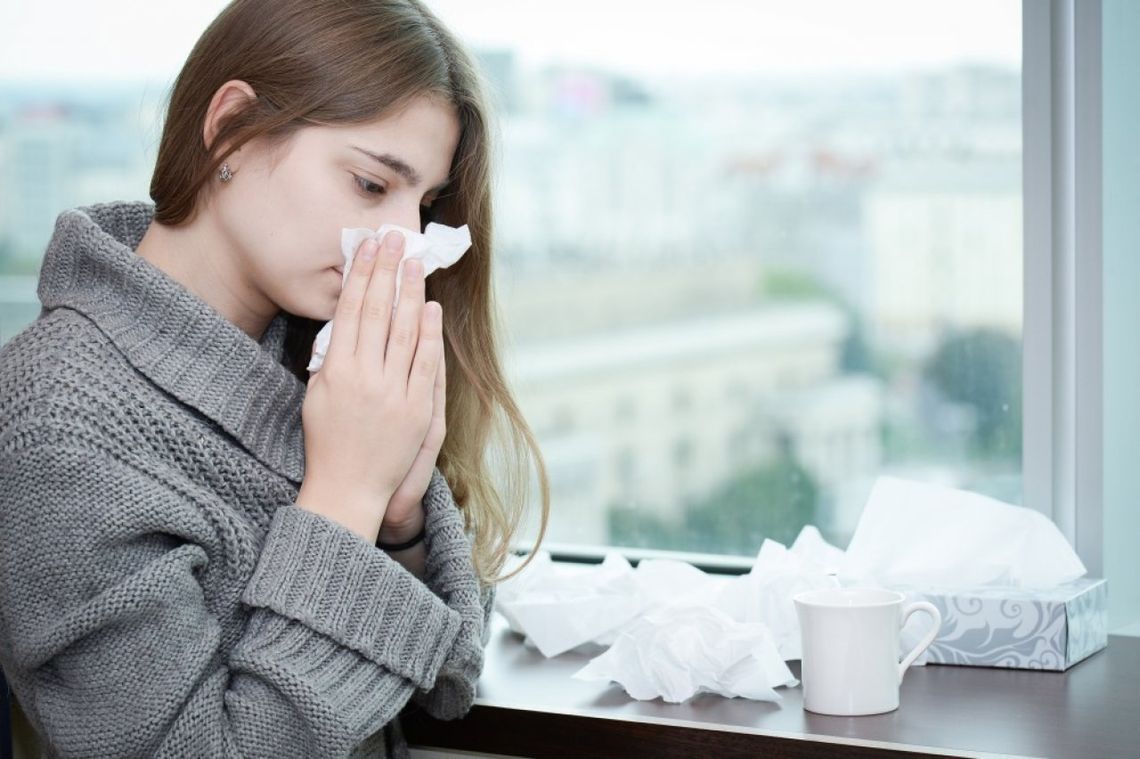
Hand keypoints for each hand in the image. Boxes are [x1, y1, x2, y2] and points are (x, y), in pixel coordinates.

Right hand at [295, 231, 442, 543]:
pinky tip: (431, 308)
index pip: (350, 311)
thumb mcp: (315, 395)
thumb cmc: (326, 442)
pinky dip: (430, 333)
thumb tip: (344, 323)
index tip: (367, 248)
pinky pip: (425, 362)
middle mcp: (365, 377)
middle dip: (386, 272)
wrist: (347, 488)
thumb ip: (329, 359)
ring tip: (413, 264)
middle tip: (394, 240)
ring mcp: (393, 392)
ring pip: (404, 332)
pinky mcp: (417, 409)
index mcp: (335, 370)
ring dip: (410, 293)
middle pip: (377, 312)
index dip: (360, 276)